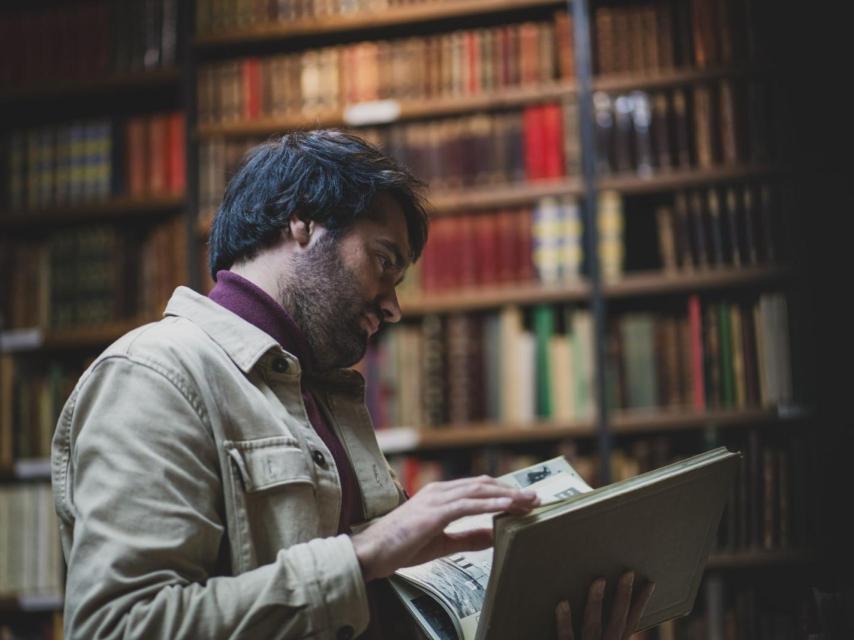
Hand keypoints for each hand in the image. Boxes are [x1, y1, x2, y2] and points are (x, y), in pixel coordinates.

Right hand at [351, 475, 539, 580]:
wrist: (371, 552)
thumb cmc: (400, 547)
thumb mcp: (441, 542)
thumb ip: (467, 536)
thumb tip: (494, 535)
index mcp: (439, 496)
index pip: (477, 489)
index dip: (502, 492)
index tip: (523, 499)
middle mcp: (439, 492)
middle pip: (483, 485)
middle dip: (511, 491)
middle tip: (534, 498)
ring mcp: (437, 499)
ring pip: (480, 491)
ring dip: (507, 496)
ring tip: (528, 501)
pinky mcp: (435, 513)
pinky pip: (469, 505)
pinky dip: (491, 505)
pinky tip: (508, 508)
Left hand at [555, 571, 654, 639]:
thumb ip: (614, 635)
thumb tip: (627, 625)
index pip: (631, 623)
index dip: (640, 603)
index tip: (649, 583)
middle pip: (617, 620)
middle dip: (623, 596)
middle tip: (627, 572)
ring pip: (593, 624)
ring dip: (596, 602)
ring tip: (598, 580)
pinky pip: (566, 637)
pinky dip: (564, 621)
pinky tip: (562, 602)